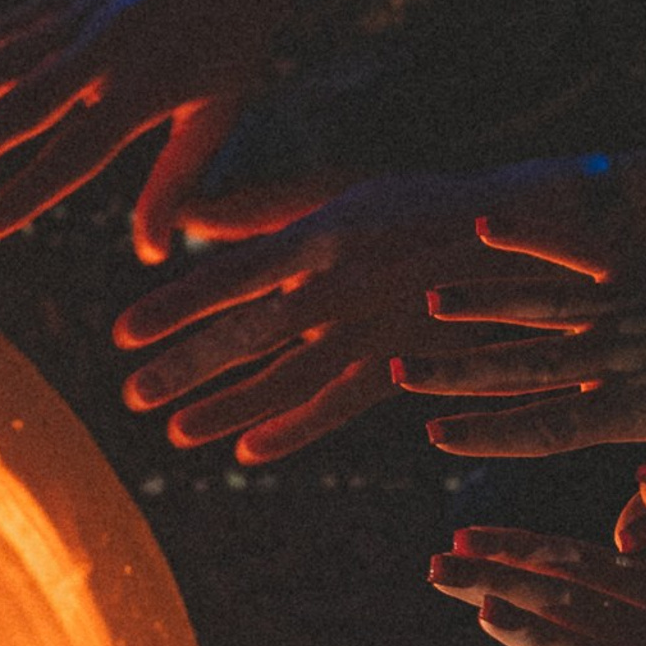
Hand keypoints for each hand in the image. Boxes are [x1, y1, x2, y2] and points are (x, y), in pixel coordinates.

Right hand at [0, 0, 307, 255]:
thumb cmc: (234, 37)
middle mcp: (108, 49)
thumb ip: (176, 182)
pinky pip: (8, 27)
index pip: (74, 153)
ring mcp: (83, 13)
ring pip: (2, 64)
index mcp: (149, 88)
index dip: (25, 193)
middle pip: (22, 109)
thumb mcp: (216, 112)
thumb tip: (153, 256)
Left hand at [114, 163, 573, 461]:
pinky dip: (294, 429)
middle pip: (249, 332)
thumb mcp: (340, 194)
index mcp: (320, 234)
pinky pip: (341, 404)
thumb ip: (260, 212)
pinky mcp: (406, 362)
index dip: (174, 307)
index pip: (230, 275)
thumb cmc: (420, 206)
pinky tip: (248, 451)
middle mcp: (341, 282)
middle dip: (186, 367)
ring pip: (287, 376)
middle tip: (131, 395)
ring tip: (176, 432)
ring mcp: (374, 326)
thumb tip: (187, 222)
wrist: (524, 231)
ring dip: (228, 407)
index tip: (122, 334)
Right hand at [395, 223, 645, 546]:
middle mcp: (622, 353)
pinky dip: (531, 234)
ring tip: (431, 307)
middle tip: (399, 375)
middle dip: (456, 373)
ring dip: (482, 305)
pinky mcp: (644, 264)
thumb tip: (618, 542)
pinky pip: (577, 246)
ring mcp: (630, 303)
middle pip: (524, 367)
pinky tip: (483, 224)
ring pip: (539, 306)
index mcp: (638, 407)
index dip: (490, 433)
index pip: (548, 426)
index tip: (439, 436)